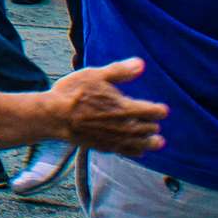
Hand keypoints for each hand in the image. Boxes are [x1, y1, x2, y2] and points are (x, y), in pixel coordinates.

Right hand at [37, 55, 167, 154]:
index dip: (159, 110)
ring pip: (143, 144)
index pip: (154, 112)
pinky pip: (128, 152)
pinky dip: (136, 151)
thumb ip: (120, 71)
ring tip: (158, 142)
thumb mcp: (95, 75)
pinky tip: (138, 150)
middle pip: (150, 128)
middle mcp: (127, 126)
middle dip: (154, 124)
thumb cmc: (74, 93)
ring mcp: (118, 139)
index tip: (162, 109)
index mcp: (127, 107)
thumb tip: (141, 64)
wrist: (55, 116)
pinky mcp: (107, 147)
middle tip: (155, 122)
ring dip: (151, 142)